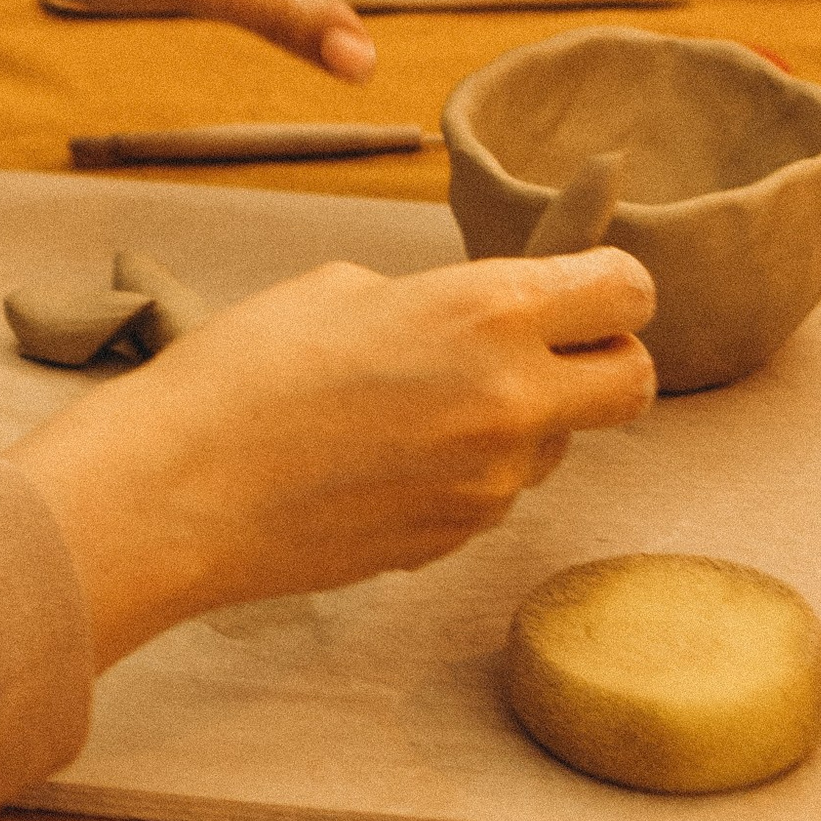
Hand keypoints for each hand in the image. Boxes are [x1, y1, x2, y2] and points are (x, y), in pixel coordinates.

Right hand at [14, 246, 657, 665]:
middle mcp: (512, 400)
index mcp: (485, 312)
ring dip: (521, 419)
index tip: (582, 283)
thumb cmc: (246, 369)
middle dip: (605, 360)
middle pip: (634, 381)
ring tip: (419, 404)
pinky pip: (495, 490)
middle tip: (544, 349)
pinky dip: (466, 469)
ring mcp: (492, 482)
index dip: (610, 283)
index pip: (626, 291)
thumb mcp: (344, 289)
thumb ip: (437, 304)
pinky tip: (387, 456)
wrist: (185, 486)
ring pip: (557, 443)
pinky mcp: (460, 538)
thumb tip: (473, 328)